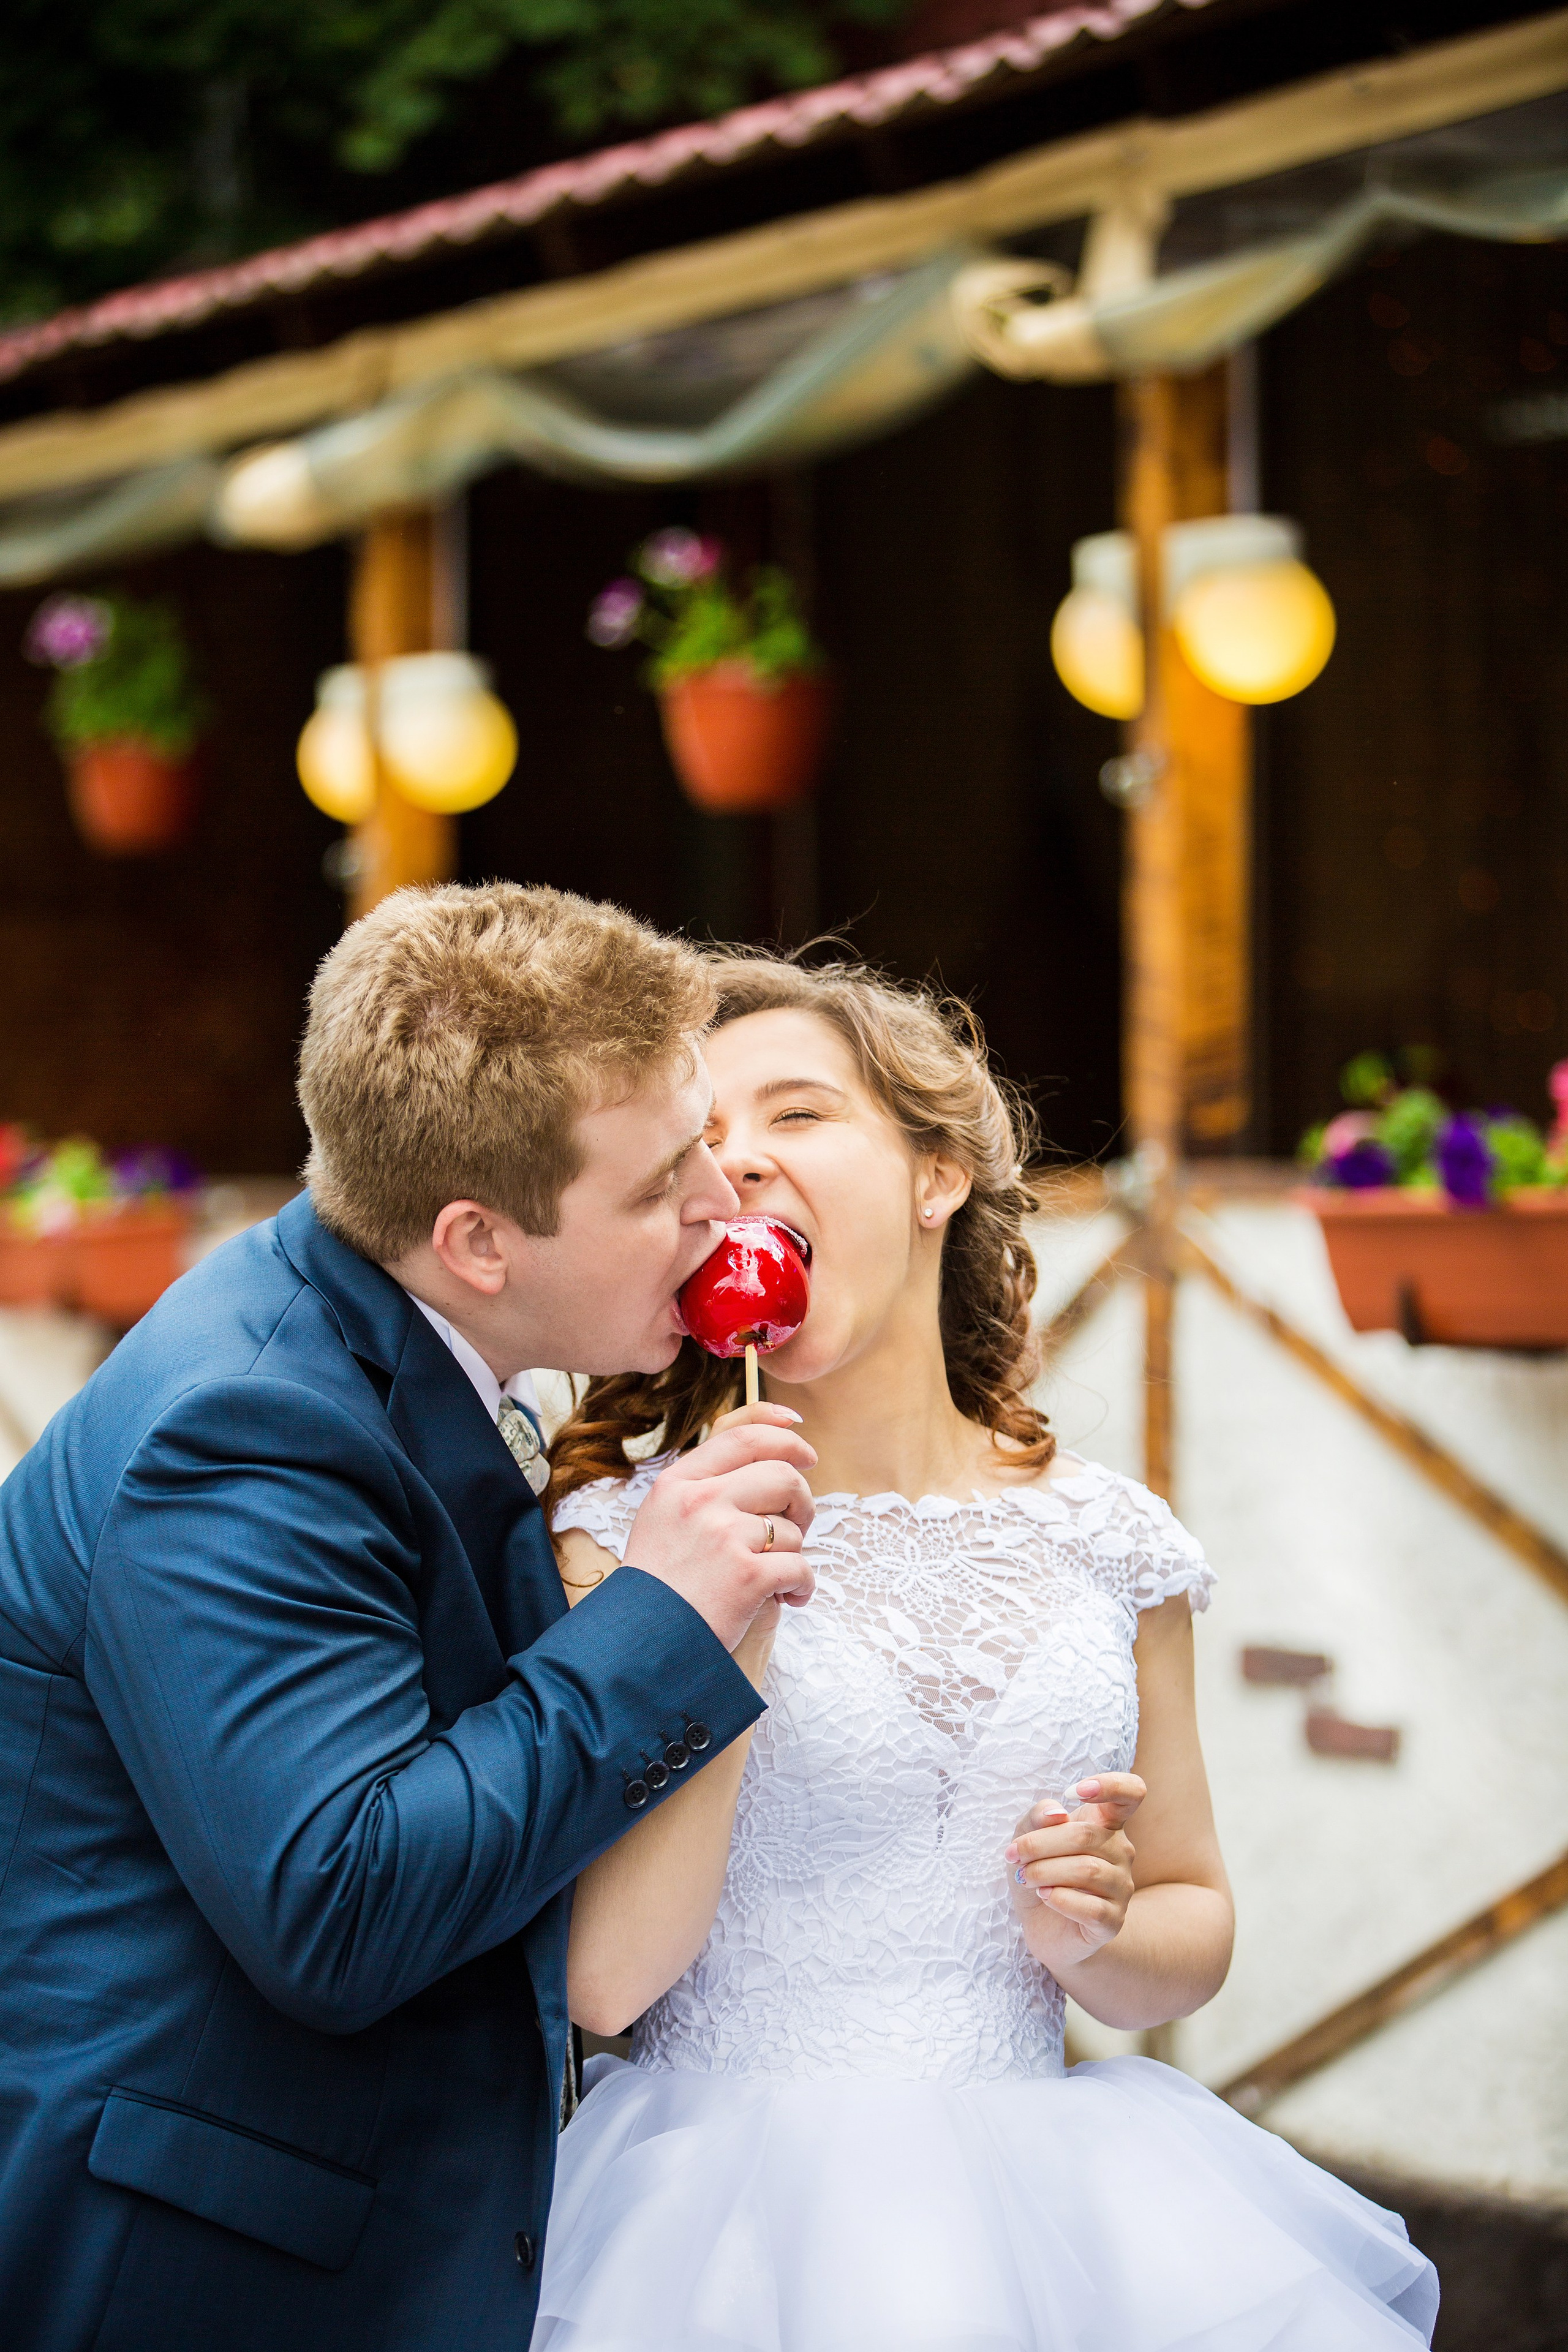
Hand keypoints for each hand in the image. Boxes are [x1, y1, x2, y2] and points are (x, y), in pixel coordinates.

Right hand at [625, 1404, 814, 1652]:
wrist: (639, 1644)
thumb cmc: (659, 1584)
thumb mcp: (664, 1517)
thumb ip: (705, 1485)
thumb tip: (767, 1450)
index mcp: (678, 1483)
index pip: (742, 1435)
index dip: (782, 1436)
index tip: (805, 1447)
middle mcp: (700, 1501)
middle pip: (782, 1475)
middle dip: (802, 1502)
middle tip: (797, 1527)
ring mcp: (723, 1535)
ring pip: (792, 1529)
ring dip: (794, 1555)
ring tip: (773, 1579)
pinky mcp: (746, 1575)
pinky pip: (800, 1568)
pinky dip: (803, 1587)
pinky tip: (789, 1599)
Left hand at [1004, 1773, 1144, 1968]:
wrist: (1042, 1926)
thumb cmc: (1040, 1872)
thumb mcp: (1027, 1837)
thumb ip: (1038, 1817)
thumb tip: (1057, 1813)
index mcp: (1106, 1823)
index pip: (1131, 1792)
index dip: (1111, 1785)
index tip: (1075, 1791)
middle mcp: (1121, 1851)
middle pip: (1086, 1835)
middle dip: (1040, 1843)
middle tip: (1013, 1854)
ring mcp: (1122, 1887)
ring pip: (1087, 1870)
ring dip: (1045, 1871)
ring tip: (1026, 1877)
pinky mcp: (1113, 1921)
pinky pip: (1091, 1907)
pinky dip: (1060, 1899)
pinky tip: (1045, 1896)